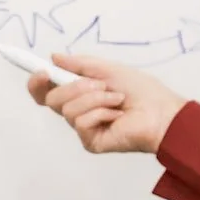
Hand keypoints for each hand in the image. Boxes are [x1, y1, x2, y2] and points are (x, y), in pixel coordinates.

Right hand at [29, 53, 186, 155]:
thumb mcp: (108, 69)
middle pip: (51, 100)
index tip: (41, 71)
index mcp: (80, 94)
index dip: (37, 82)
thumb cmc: (142, 91)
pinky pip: (81, 122)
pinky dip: (100, 113)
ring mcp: (84, 129)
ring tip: (116, 100)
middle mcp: (79, 112)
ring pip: (67, 109)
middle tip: (101, 84)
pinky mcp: (91, 142)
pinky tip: (117, 116)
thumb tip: (54, 57)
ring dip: (94, 98)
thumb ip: (79, 64)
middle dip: (75, 87)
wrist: (162, 111)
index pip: (47, 91)